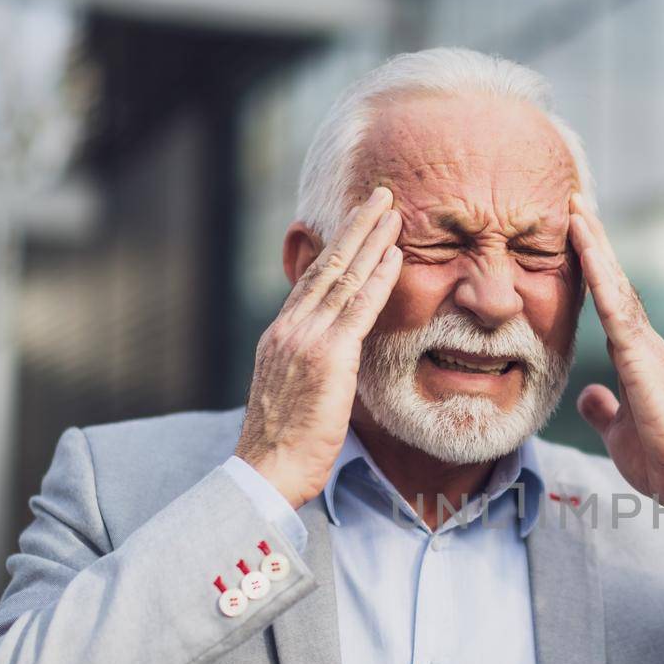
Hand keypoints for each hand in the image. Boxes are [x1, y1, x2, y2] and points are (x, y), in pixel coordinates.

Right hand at [235, 187, 403, 509]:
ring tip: (394, 211)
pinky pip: (358, 308)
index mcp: (280, 335)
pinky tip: (396, 255)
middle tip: (381, 195)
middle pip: (327, 265)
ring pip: (344, 278)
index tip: (358, 223)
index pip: (313, 280)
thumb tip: (332, 364)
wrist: (267, 468)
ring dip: (372, 240)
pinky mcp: (327, 357)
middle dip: (356, 227)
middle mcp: (290, 328)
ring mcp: (306, 339)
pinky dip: (378, 278)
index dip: (337, 247)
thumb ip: (311, 368)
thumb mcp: (293, 394)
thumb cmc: (283, 445)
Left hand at [567, 192, 663, 535]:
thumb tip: (590, 396)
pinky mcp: (648, 365)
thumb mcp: (620, 431)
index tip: (574, 233)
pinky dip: (603, 281)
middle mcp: (646, 346)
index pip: (611, 303)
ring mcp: (650, 352)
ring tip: (576, 211)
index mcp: (637, 359)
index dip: (592, 268)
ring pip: (619, 289)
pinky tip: (587, 255)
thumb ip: (605, 409)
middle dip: (593, 242)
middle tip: (573, 200)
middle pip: (616, 284)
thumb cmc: (662, 463)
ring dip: (596, 249)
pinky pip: (620, 315)